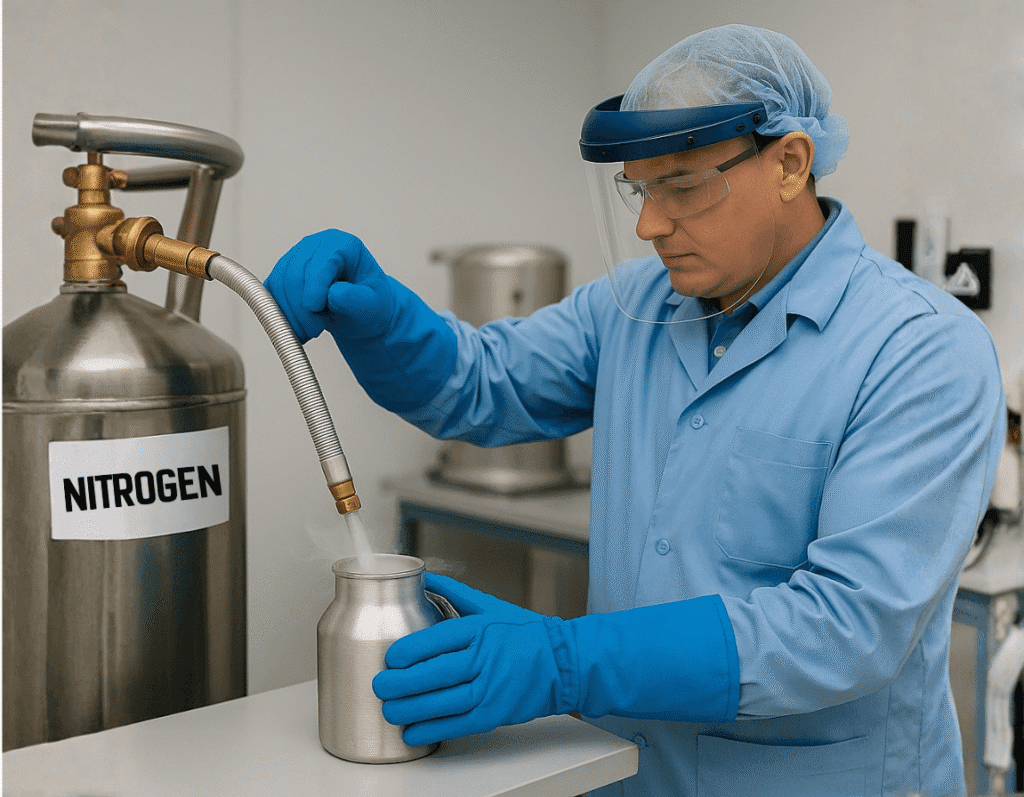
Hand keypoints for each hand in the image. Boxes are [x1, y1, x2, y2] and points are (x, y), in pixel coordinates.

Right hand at [264, 229, 397, 343]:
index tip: (314, 307)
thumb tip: (335, 294)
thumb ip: (357, 299)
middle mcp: (315, 247)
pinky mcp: (281, 277)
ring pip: (279, 284)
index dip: (315, 284)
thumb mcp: (373, 305)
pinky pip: (270, 295)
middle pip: (295, 272)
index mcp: (342, 245)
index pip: (322, 259)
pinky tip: (296, 329)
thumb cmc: (369, 304)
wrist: (360, 314)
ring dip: (290, 314)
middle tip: (315, 329)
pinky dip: (279, 315)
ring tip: (309, 331)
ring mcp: (295, 259)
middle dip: (302, 307)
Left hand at [372, 573, 575, 745]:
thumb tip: (421, 577)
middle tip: (379, 685)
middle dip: (403, 682)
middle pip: (438, 673)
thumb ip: (453, 593)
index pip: (439, 639)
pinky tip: (412, 731)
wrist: (564, 662)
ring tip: (389, 710)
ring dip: (412, 709)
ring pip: (445, 702)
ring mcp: (491, 688)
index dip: (411, 650)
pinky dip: (433, 729)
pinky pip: (459, 724)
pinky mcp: (496, 713)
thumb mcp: (490, 606)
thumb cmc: (525, 633)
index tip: (389, 657)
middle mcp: (485, 657)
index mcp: (481, 628)